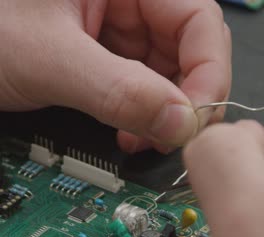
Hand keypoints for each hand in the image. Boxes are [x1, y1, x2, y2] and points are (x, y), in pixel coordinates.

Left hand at [0, 0, 230, 152]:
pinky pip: (141, 88)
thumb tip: (177, 121)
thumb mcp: (51, 60)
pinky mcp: (105, 59)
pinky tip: (129, 133)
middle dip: (183, 101)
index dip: (205, 74)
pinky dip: (141, 116)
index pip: (197, 20)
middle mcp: (128, 1)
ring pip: (167, 75)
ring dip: (162, 115)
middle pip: (188, 51)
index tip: (192, 121)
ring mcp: (117, 31)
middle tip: (170, 138)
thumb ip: (117, 91)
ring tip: (141, 140)